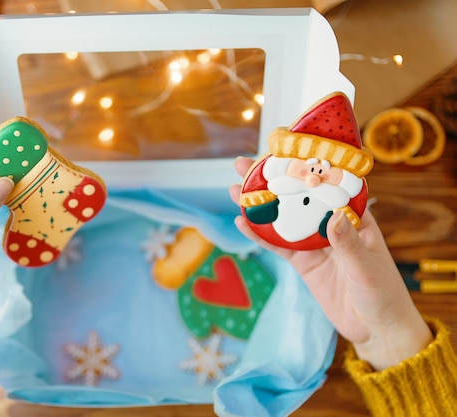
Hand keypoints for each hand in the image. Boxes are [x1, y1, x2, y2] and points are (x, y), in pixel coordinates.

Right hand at [229, 156, 431, 370]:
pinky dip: (258, 236)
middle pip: (297, 197)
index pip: (326, 184)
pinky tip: (241, 223)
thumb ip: (348, 242)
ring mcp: (314, 243)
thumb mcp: (367, 265)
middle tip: (244, 165)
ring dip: (258, 205)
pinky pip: (277, 246)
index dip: (304, 167)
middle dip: (270, 181)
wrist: (374, 327)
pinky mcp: (302, 262)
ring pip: (282, 218)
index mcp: (352, 216)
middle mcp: (330, 224)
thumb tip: (331, 217)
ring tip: (234, 189)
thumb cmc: (382, 291)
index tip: (282, 152)